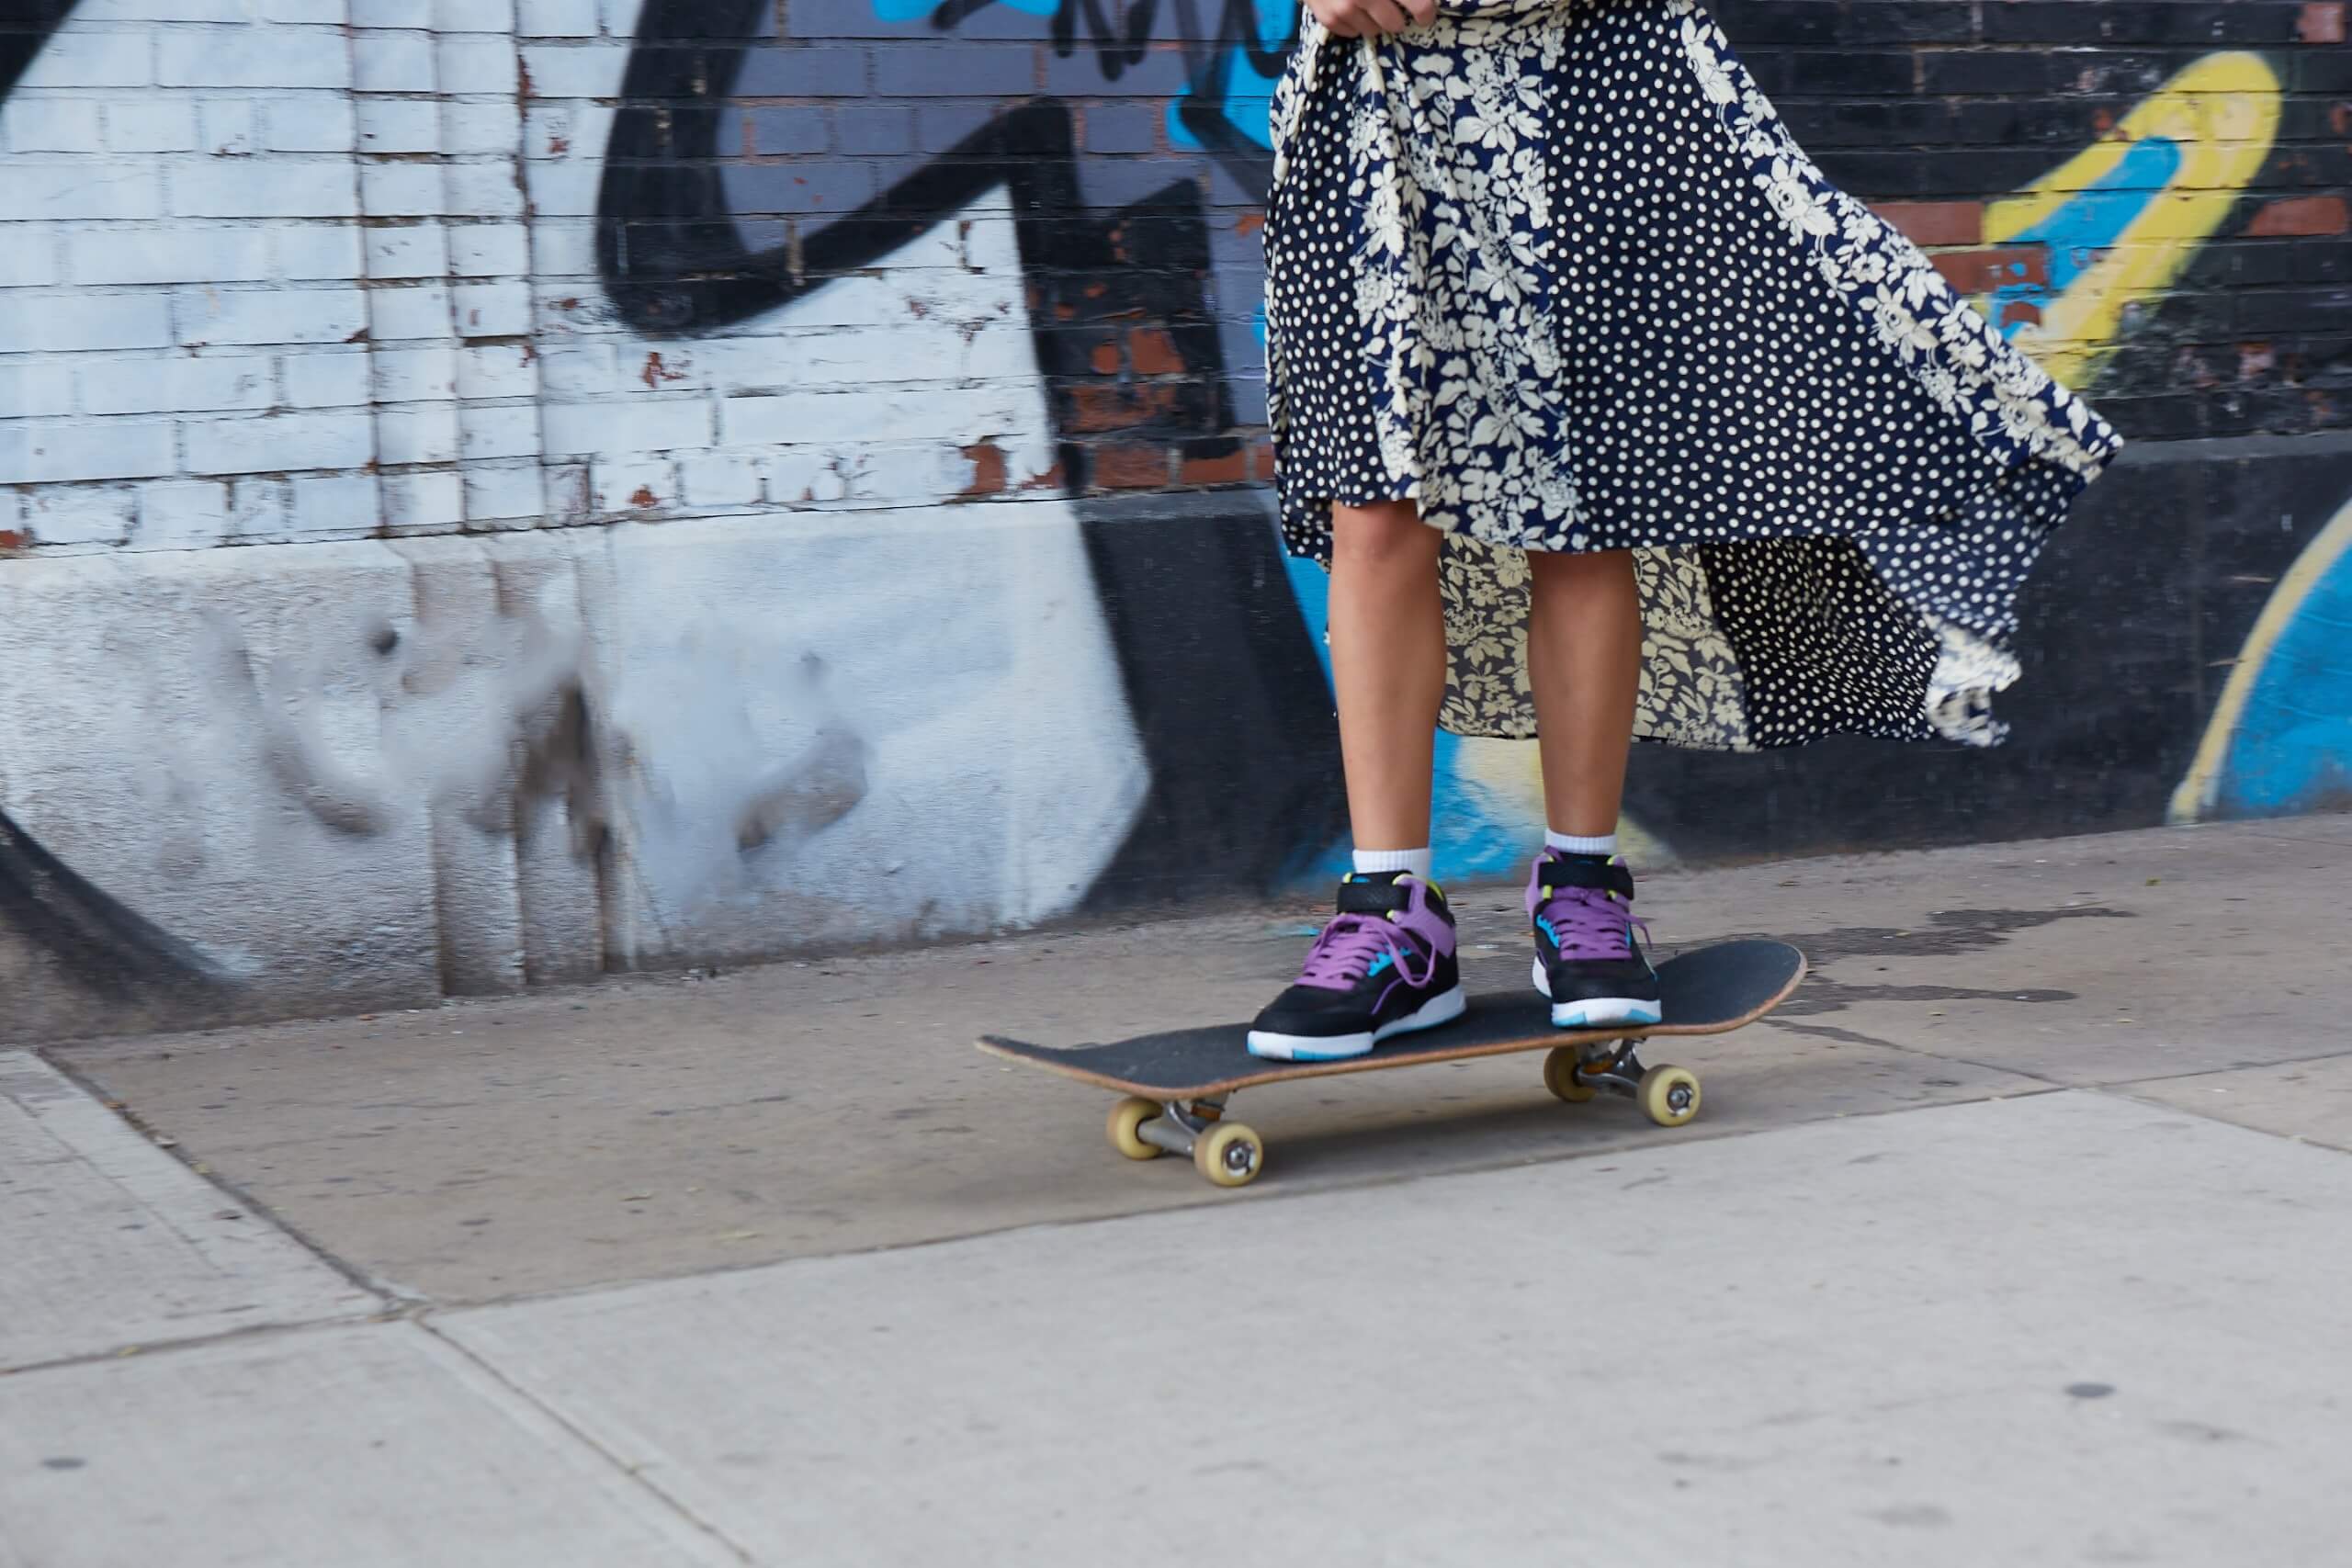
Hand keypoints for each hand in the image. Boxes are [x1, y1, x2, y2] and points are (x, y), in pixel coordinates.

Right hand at [1306, 0, 1435, 37]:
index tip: (1425, 14)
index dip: (1425, 11)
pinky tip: (1349, 6)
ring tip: (1366, 3)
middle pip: (1395, 24)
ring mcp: (1345, 9)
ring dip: (1374, 20)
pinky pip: (1351, 33)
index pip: (1418, 4)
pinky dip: (1354, 22)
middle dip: (1397, 16)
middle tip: (1392, 6)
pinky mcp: (1328, 18)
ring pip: (1373, 31)